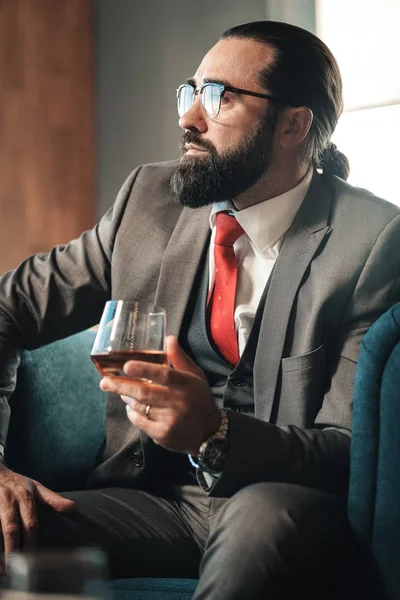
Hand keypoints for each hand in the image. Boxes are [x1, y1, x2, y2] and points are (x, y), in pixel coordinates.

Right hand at [0, 464, 74, 566]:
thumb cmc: (17, 483)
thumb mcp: (35, 486)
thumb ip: (52, 499)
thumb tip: (72, 507)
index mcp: (25, 497)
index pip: (30, 522)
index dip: (31, 540)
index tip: (32, 557)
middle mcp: (9, 502)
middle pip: (11, 529)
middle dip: (13, 549)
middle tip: (15, 568)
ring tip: (3, 568)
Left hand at [100, 336, 220, 454]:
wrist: (207, 431)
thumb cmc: (198, 398)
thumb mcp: (195, 376)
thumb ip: (179, 358)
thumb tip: (168, 338)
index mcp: (187, 385)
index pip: (164, 375)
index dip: (145, 370)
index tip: (127, 366)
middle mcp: (179, 403)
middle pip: (145, 393)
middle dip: (122, 386)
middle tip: (105, 382)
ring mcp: (170, 420)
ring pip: (140, 407)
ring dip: (127, 398)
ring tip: (122, 392)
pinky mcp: (163, 434)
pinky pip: (140, 422)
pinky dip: (132, 413)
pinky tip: (131, 407)